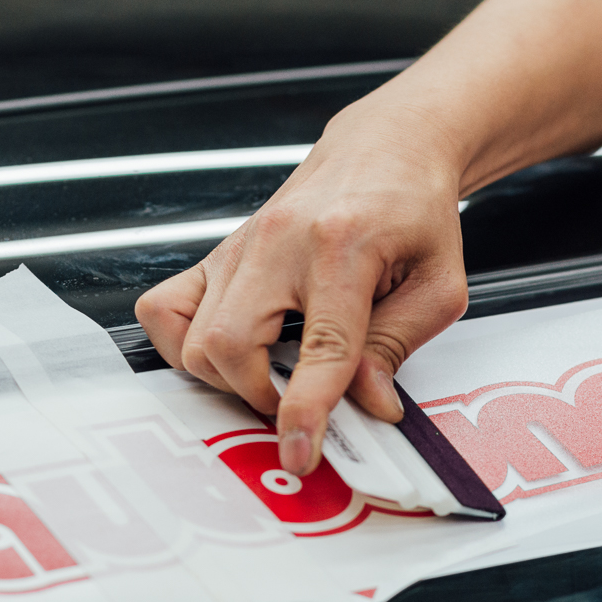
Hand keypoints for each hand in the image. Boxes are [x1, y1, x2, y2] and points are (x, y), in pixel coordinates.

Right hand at [135, 102, 470, 475]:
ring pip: (190, 337)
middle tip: (298, 400)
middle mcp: (279, 243)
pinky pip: (163, 308)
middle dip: (257, 396)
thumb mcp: (438, 285)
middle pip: (228, 345)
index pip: (319, 349)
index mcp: (343, 247)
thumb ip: (398, 347)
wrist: (385, 148)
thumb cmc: (413, 209)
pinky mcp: (219, 253)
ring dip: (226, 377)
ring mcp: (240, 246)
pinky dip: (183, 344)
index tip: (299, 453)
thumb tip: (368, 405)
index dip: (305, 411)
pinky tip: (229, 351)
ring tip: (271, 373)